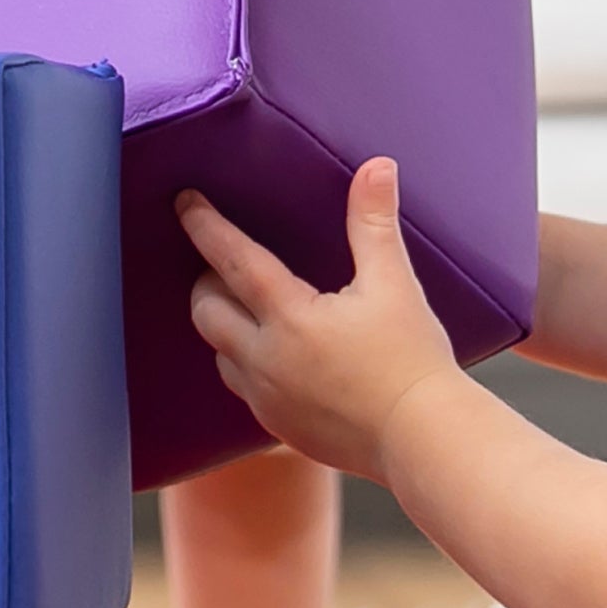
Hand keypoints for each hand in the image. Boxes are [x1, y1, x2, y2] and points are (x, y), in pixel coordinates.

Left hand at [179, 163, 461, 480]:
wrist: (422, 440)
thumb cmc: (412, 361)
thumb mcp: (395, 284)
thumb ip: (374, 224)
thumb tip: (376, 167)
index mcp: (290, 317)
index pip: (231, 259)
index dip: (204, 226)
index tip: (184, 202)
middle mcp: (265, 359)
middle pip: (206, 310)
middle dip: (207, 280)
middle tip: (224, 261)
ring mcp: (266, 398)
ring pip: (219, 352)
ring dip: (225, 324)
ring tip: (245, 305)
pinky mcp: (277, 427)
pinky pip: (242, 388)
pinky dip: (244, 363)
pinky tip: (269, 355)